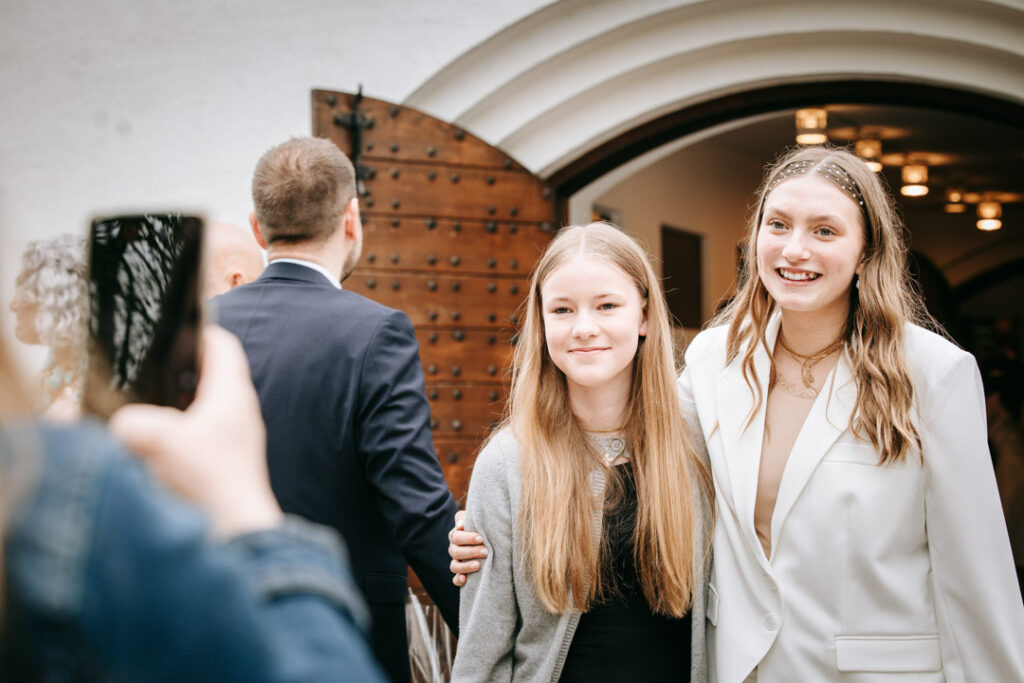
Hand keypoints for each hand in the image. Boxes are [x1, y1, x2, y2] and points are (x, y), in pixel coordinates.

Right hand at [110, 326, 282, 536]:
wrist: (237, 538)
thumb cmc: (209, 483)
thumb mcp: (158, 441)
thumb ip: (129, 423)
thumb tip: (119, 426)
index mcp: (232, 395)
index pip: (221, 345)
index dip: (196, 331)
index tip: (167, 329)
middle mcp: (238, 414)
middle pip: (208, 376)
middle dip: (176, 370)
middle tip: (143, 368)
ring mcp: (233, 442)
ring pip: (200, 409)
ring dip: (172, 406)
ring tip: (138, 405)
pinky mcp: (222, 468)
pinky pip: (196, 439)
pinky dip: (174, 435)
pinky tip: (148, 446)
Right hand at [448, 509, 486, 585]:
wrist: (485, 539)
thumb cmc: (480, 527)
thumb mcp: (474, 519)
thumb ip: (466, 518)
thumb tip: (461, 525)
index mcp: (456, 535)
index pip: (457, 537)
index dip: (468, 538)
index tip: (481, 538)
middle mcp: (454, 549)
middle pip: (456, 552)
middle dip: (471, 552)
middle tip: (485, 551)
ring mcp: (456, 562)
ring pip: (454, 566)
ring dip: (465, 566)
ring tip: (478, 565)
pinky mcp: (460, 574)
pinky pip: (455, 579)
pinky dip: (458, 580)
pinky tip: (464, 579)